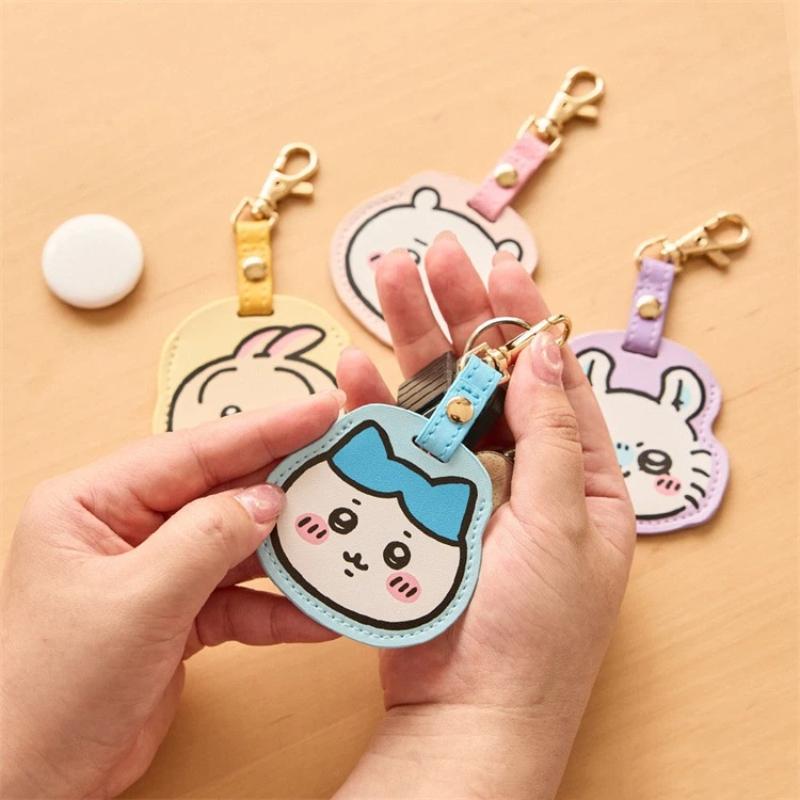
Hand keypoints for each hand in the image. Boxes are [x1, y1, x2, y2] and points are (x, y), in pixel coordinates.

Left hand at [0, 391, 343, 798]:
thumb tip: (269, 500)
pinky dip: (276, 609)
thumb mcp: (138, 601)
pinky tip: (316, 615)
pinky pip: (238, 600)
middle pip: (220, 491)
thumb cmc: (54, 689)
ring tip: (343, 538)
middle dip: (283, 485)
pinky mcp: (178, 615)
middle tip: (345, 464)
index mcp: (95, 502)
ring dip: (287, 552)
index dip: (264, 428)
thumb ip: (207, 539)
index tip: (322, 410)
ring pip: (236, 546)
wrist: (32, 785)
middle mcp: (126, 527)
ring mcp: (155, 572)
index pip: (192, 451)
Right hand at [335, 233, 635, 798]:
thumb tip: (545, 351)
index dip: (525, 320)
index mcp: (578, 477)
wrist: (465, 716)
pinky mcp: (417, 508)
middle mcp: (522, 474)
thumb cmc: (530, 635)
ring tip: (384, 280)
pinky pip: (396, 444)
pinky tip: (355, 369)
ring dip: (410, 341)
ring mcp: (465, 488)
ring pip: (437, 399)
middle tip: (428, 255)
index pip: (553, 377)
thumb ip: (548, 434)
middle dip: (459, 313)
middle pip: (488, 376)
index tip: (497, 267)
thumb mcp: (561, 528)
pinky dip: (376, 405)